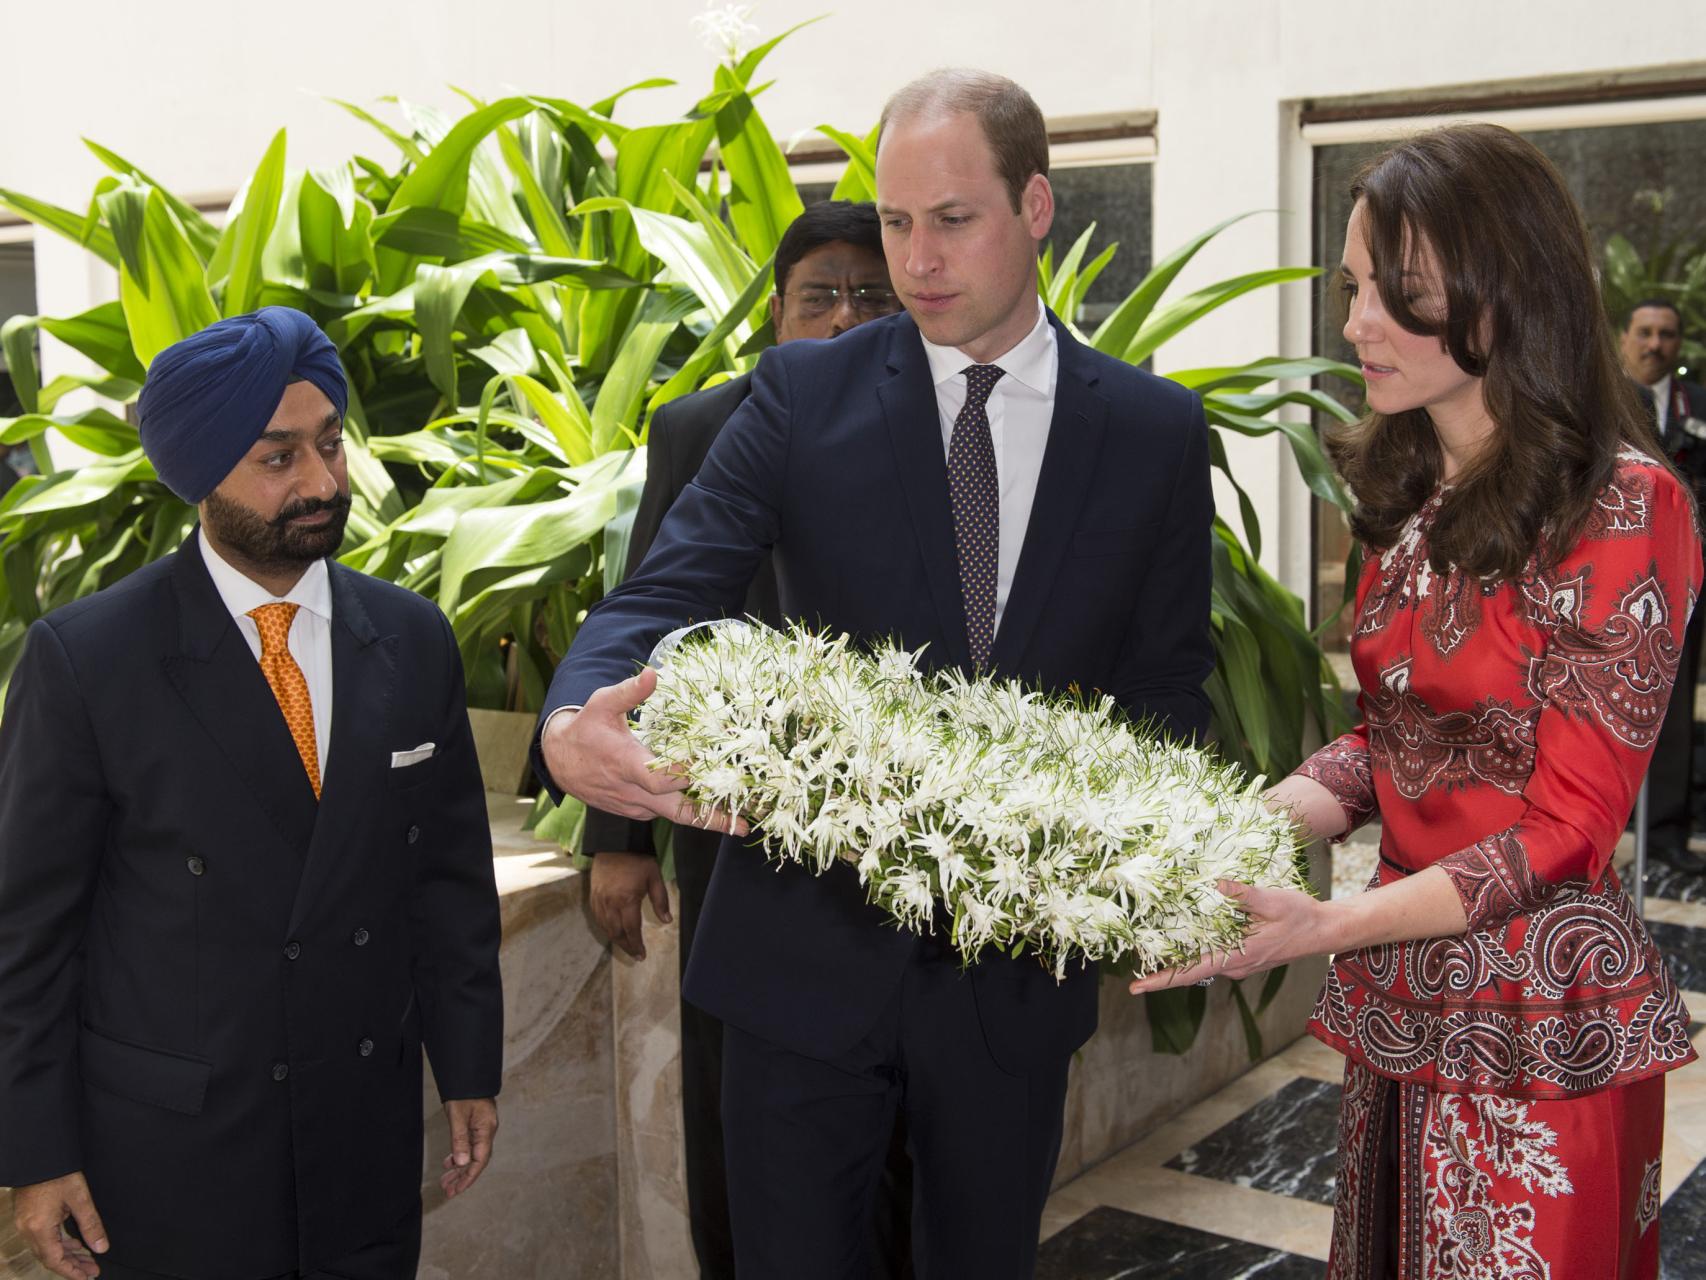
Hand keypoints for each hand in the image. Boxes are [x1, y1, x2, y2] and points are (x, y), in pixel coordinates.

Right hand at [13, 1172, 107, 1278]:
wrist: (40, 1155)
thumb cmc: (59, 1173)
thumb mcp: (80, 1199)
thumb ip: (91, 1225)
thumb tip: (101, 1248)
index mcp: (39, 1228)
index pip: (55, 1261)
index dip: (72, 1272)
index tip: (88, 1277)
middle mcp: (28, 1230)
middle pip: (50, 1257)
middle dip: (72, 1266)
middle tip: (92, 1271)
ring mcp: (25, 1224)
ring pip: (47, 1248)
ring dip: (67, 1255)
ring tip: (87, 1260)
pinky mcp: (27, 1217)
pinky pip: (43, 1238)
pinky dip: (59, 1243)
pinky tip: (74, 1245)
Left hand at [440, 1098, 498, 1197]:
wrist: (468, 1073)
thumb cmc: (464, 1091)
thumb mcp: (458, 1115)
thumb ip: (460, 1139)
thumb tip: (462, 1163)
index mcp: (486, 1129)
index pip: (480, 1160)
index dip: (469, 1177)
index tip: (456, 1190)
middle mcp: (487, 1131)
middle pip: (476, 1160)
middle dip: (463, 1177)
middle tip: (448, 1191)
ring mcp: (482, 1128)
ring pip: (472, 1154)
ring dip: (460, 1168)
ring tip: (446, 1181)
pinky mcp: (476, 1125)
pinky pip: (469, 1145)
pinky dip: (459, 1155)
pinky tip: (449, 1162)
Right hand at [540, 669, 747, 833]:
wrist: (559, 761)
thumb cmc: (585, 728)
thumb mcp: (602, 703)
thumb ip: (629, 691)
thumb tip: (653, 673)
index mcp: (626, 764)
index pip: (659, 779)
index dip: (684, 776)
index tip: (710, 771)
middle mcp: (632, 792)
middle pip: (675, 812)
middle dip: (710, 819)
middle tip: (744, 825)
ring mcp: (635, 806)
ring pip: (673, 814)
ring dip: (704, 815)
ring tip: (741, 816)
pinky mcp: (636, 811)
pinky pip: (664, 813)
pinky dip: (686, 810)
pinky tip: (711, 804)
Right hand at [590, 851, 671, 959]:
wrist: (615, 843)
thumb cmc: (638, 859)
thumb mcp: (655, 877)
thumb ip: (661, 900)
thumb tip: (667, 921)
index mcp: (626, 900)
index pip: (631, 929)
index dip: (636, 944)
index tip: (642, 955)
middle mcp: (610, 903)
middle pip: (616, 932)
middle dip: (626, 946)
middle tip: (635, 955)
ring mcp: (599, 900)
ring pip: (605, 927)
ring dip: (615, 939)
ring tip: (626, 946)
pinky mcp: (593, 895)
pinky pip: (597, 917)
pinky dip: (605, 928)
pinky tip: (612, 931)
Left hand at [1128, 880, 1329, 993]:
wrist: (1325, 930)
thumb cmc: (1300, 916)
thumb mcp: (1272, 900)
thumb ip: (1244, 894)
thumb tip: (1217, 883)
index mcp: (1237, 956)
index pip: (1191, 972)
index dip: (1162, 979)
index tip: (1136, 988)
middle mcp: (1235, 966)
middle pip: (1192, 971)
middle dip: (1163, 970)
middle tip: (1133, 968)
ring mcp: (1241, 965)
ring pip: (1204, 964)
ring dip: (1181, 960)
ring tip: (1152, 950)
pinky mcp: (1246, 959)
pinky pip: (1216, 958)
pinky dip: (1199, 951)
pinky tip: (1188, 937)